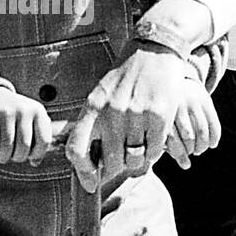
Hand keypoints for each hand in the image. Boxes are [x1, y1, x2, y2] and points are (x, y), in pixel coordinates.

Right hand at [0, 87, 52, 164]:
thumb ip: (38, 140)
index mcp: (38, 111)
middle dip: (17, 157)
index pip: (44, 140)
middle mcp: (23, 109)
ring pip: (7, 146)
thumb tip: (35, 162)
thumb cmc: (14, 116)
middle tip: (11, 157)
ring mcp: (5, 110)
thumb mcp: (30, 121)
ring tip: (1, 155)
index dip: (37, 154)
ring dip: (3, 157)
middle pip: (24, 146)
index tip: (29, 156)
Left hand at [65, 44, 215, 192]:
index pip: (76, 149)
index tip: (90, 184)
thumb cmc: (126, 77)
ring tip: (139, 149)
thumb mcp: (101, 94)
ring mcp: (136, 114)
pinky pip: (154, 150)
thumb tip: (90, 163)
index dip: (82, 173)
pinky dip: (154, 152)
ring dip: (138, 161)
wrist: (154, 50)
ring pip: (134, 159)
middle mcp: (112, 111)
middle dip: (117, 168)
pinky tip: (153, 140)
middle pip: (111, 162)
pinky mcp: (159, 115)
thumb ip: (94, 124)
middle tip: (123, 162)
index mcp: (92, 106)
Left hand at [164, 81, 221, 170]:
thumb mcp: (162, 123)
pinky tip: (213, 145)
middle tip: (193, 154)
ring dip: (203, 146)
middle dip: (192, 150)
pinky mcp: (205, 100)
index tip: (185, 163)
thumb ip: (168, 143)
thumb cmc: (168, 113)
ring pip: (202, 132)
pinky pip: (213, 123)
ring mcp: (192, 102)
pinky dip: (215, 137)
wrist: (179, 83)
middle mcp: (177, 107)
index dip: (180, 155)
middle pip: (188, 137)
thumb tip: (186, 166)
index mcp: (162, 115)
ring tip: (200, 150)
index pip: (172, 141)